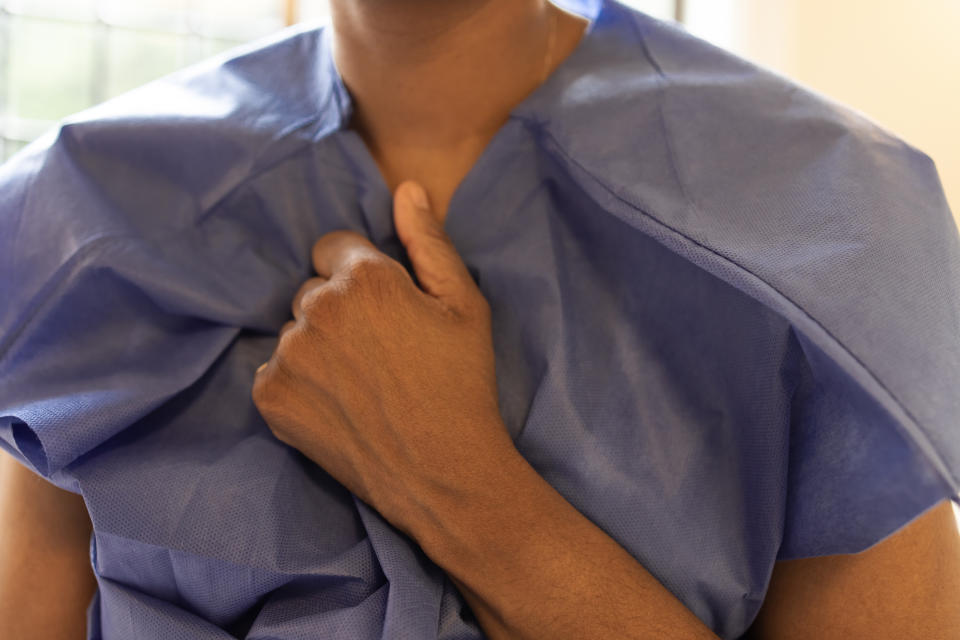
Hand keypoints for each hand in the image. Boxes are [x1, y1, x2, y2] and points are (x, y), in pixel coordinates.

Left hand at [251, 181, 514, 537]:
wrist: (444, 474)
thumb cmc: (462, 386)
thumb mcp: (465, 307)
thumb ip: (429, 242)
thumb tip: (405, 189)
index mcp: (365, 278)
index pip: (334, 247)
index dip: (362, 275)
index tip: (384, 310)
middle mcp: (317, 308)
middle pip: (313, 290)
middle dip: (339, 310)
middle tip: (378, 354)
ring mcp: (289, 355)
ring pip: (295, 332)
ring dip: (317, 347)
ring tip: (360, 385)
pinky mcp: (271, 397)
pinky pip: (275, 371)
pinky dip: (298, 384)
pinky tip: (337, 406)